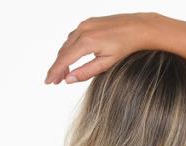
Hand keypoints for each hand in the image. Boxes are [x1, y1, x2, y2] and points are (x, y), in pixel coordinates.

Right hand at [44, 12, 159, 84]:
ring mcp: (85, 24)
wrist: (138, 27)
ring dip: (63, 58)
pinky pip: (73, 37)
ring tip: (63, 74)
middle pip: (63, 52)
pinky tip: (71, 58)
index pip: (64, 60)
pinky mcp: (88, 22)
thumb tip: (68, 80)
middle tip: (54, 82)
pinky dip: (69, 49)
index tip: (48, 82)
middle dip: (57, 68)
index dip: (55, 72)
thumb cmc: (125, 47)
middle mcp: (83, 30)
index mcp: (87, 42)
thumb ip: (86, 72)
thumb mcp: (106, 64)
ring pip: (67, 44)